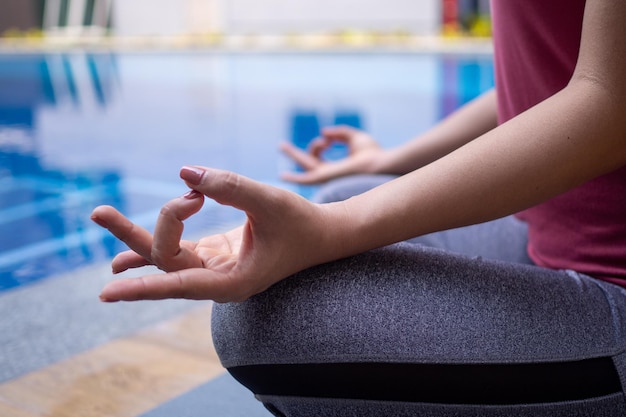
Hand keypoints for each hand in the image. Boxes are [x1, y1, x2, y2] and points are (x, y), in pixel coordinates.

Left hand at [90, 166, 337, 302]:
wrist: (322, 235)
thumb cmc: (302, 223)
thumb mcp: (269, 201)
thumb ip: (229, 186)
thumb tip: (185, 172)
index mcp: (233, 281)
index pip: (180, 284)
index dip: (144, 287)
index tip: (109, 290)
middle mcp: (218, 279)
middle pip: (165, 261)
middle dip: (134, 236)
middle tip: (97, 211)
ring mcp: (214, 268)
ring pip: (167, 256)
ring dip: (135, 239)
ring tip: (101, 216)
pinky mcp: (214, 254)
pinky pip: (177, 251)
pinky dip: (155, 241)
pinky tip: (123, 254)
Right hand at [280, 125, 383, 183]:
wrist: (379, 164)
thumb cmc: (372, 154)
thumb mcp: (354, 138)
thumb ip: (340, 134)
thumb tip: (324, 133)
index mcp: (335, 169)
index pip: (318, 156)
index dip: (319, 143)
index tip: (327, 138)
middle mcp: (328, 175)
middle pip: (306, 163)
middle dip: (294, 154)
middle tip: (281, 145)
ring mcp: (326, 178)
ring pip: (303, 167)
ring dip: (293, 154)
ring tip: (281, 145)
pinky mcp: (325, 178)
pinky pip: (305, 180)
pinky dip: (294, 179)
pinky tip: (283, 176)